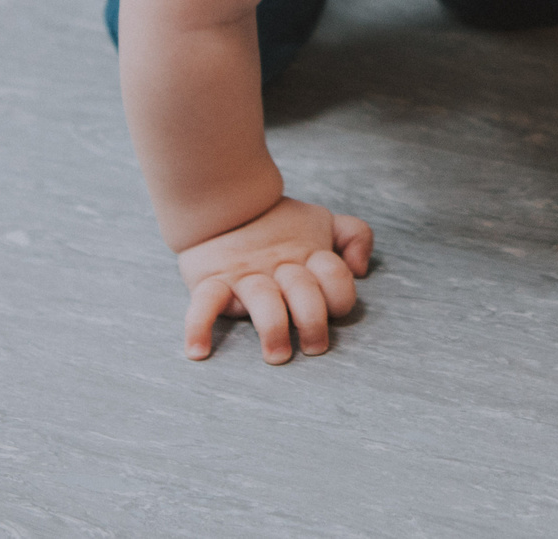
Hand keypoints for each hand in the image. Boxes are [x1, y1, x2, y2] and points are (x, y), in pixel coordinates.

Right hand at [175, 196, 371, 363]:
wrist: (224, 201)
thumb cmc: (279, 224)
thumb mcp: (323, 222)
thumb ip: (355, 236)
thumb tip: (360, 269)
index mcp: (308, 256)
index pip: (335, 276)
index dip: (340, 294)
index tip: (335, 310)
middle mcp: (279, 267)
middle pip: (303, 292)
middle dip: (312, 321)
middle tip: (313, 347)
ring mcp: (244, 275)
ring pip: (262, 301)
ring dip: (273, 329)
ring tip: (277, 355)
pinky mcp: (210, 282)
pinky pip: (202, 304)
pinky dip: (197, 327)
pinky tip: (198, 351)